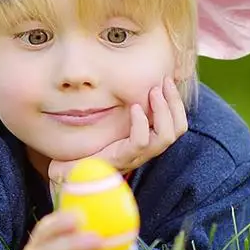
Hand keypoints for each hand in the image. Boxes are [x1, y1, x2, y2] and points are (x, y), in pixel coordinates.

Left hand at [49, 76, 187, 185]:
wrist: (71, 169)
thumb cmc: (91, 146)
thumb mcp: (110, 124)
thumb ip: (121, 108)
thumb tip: (127, 80)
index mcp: (148, 140)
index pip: (176, 124)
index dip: (176, 103)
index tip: (167, 81)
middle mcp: (146, 150)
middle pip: (177, 130)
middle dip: (175, 103)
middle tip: (164, 83)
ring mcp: (135, 156)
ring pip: (165, 137)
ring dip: (162, 112)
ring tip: (153, 92)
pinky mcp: (121, 159)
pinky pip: (140, 142)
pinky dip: (141, 123)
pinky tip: (135, 107)